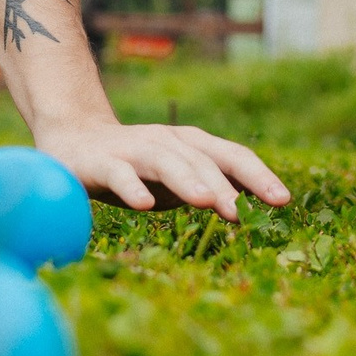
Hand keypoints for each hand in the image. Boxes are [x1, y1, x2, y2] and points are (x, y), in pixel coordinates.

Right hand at [35, 113, 290, 219]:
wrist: (73, 141)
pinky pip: (119, 174)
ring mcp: (134, 149)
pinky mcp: (102, 162)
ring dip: (188, 180)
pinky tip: (143, 206)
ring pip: (166, 161)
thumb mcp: (177, 178)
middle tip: (243, 213)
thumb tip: (249, 206)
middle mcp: (166, 141)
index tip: (283, 201)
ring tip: (208, 203)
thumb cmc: (135, 166)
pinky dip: (131, 188)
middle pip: (202, 159)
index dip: (258, 176)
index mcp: (190, 145)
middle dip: (225, 185)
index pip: (232, 156)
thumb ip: (208, 187)